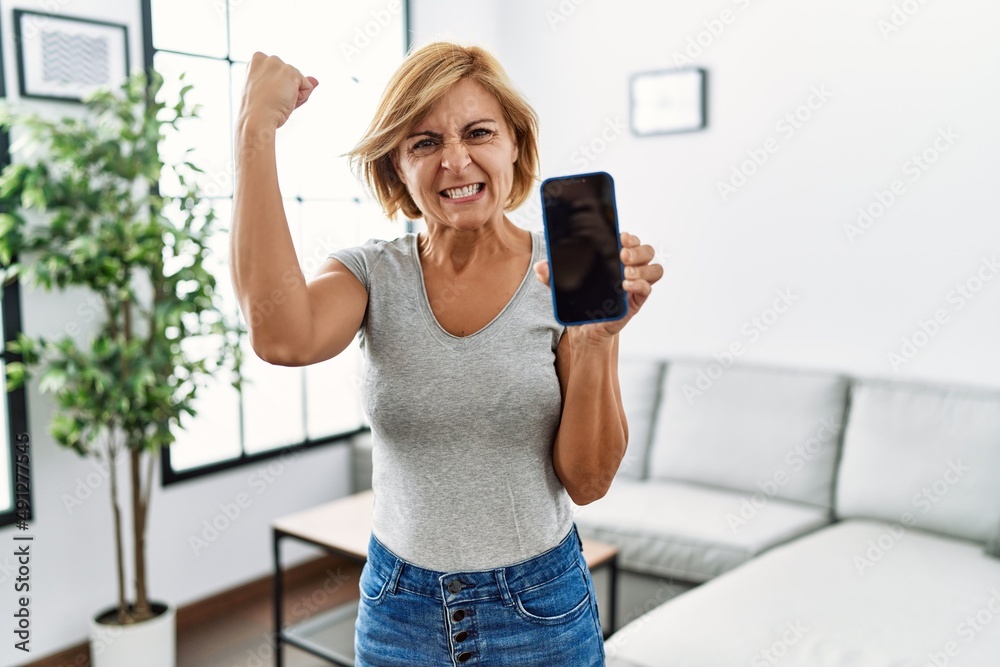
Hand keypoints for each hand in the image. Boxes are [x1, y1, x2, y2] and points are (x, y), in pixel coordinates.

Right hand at [237, 52, 317, 129]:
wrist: (257, 119)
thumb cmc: (260, 110)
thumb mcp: (273, 93)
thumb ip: (293, 82)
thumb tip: (315, 80)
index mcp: (257, 61)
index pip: (279, 73)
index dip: (276, 88)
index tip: (265, 95)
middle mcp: (267, 58)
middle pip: (290, 74)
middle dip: (287, 89)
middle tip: (272, 100)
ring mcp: (278, 64)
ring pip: (299, 81)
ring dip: (293, 94)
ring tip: (278, 101)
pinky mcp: (291, 72)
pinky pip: (308, 87)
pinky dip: (302, 98)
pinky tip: (286, 101)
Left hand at [534, 232, 662, 341]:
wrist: (585, 327)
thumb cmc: (579, 301)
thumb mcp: (563, 286)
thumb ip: (551, 275)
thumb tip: (540, 266)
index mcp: (614, 258)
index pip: (630, 240)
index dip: (629, 236)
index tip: (620, 237)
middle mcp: (629, 268)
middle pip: (647, 250)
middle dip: (637, 249)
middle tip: (622, 255)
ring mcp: (636, 284)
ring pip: (654, 268)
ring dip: (642, 267)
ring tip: (624, 273)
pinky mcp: (636, 300)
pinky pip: (648, 288)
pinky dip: (640, 285)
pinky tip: (625, 286)